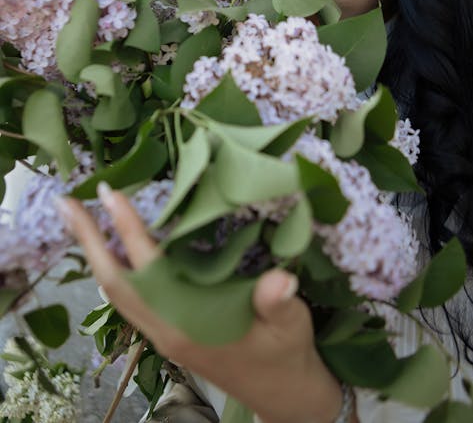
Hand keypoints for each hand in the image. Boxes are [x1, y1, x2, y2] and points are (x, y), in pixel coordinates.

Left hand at [58, 186, 355, 422]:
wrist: (282, 393)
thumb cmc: (285, 354)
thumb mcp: (290, 325)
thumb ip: (278, 302)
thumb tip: (281, 281)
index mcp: (191, 326)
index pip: (149, 270)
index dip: (129, 231)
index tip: (110, 195)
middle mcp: (167, 329)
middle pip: (114, 283)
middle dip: (88, 241)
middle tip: (67, 203)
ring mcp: (164, 332)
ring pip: (116, 292)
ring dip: (95, 254)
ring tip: (79, 219)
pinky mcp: (168, 331)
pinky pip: (129, 298)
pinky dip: (112, 269)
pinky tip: (111, 250)